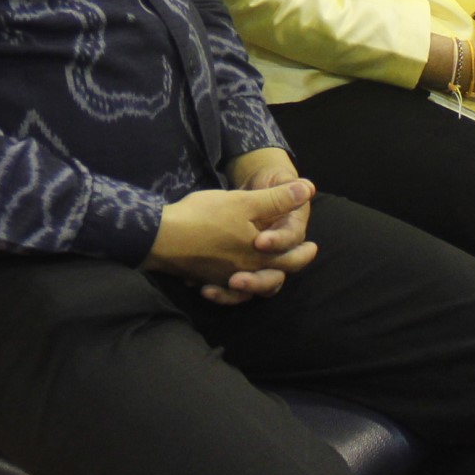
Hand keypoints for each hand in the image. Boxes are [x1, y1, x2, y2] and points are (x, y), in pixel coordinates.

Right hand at [144, 181, 318, 299]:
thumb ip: (278, 199)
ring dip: (262, 279)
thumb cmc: (205, 217)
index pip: (290, 259)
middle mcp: (245, 272)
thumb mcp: (245, 203)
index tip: (312, 247)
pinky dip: (232, 285)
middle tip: (298, 257)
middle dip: (287, 266)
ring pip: (250, 284)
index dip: (303, 252)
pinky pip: (225, 286)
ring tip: (266, 270)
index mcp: (259, 256)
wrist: (162, 237)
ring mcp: (224, 277)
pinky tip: (228, 276)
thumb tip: (309, 189)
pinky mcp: (206, 276)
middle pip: (272, 275)